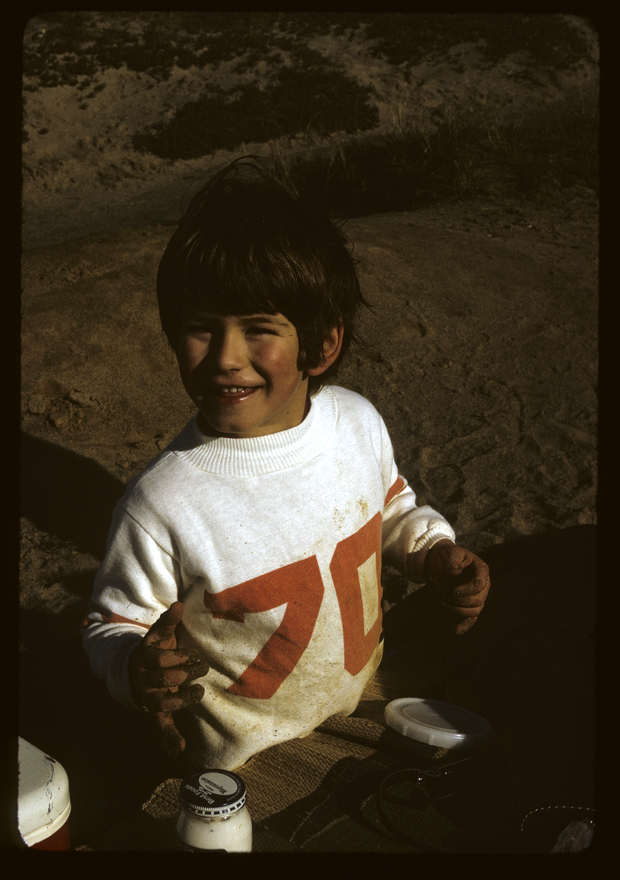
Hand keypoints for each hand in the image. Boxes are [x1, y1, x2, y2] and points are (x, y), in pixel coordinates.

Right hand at [128, 602, 209, 757]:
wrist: (132, 672)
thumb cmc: (153, 650)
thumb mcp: (157, 635)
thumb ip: (168, 621)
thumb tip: (179, 605)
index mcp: (144, 658)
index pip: (162, 659)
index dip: (181, 656)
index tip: (194, 654)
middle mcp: (144, 679)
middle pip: (166, 679)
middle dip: (187, 673)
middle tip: (201, 668)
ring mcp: (148, 697)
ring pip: (165, 702)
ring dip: (185, 698)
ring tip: (198, 691)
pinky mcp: (154, 712)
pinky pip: (160, 727)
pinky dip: (170, 739)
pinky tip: (182, 749)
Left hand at [424, 540, 489, 633]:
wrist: (444, 564)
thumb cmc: (449, 557)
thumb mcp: (450, 553)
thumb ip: (452, 559)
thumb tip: (456, 571)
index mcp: (482, 570)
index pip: (479, 584)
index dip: (466, 590)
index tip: (452, 591)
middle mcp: (484, 585)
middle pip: (478, 600)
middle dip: (459, 600)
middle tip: (444, 593)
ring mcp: (478, 596)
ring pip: (475, 610)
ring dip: (458, 609)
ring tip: (444, 601)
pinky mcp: (469, 605)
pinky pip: (471, 619)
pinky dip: (464, 626)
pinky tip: (455, 630)